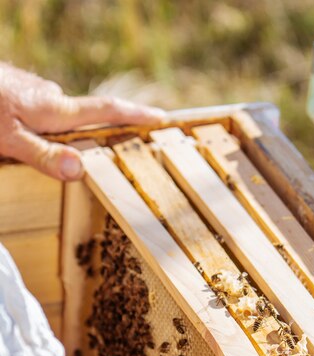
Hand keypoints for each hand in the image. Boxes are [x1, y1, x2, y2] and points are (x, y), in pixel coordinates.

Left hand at [0, 62, 163, 179]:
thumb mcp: (9, 139)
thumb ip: (44, 155)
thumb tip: (81, 169)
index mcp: (55, 110)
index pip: (105, 111)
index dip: (135, 115)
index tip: (161, 118)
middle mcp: (51, 97)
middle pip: (85, 119)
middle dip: (98, 134)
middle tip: (112, 150)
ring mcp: (37, 92)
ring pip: (60, 119)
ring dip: (63, 134)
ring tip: (56, 152)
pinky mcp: (22, 92)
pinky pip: (44, 115)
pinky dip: (46, 128)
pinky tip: (30, 137)